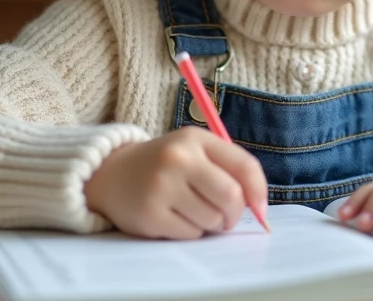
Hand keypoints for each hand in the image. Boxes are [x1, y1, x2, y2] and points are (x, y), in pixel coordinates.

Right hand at [84, 126, 267, 239]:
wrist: (112, 174)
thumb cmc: (165, 165)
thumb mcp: (194, 150)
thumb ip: (228, 168)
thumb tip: (260, 205)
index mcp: (195, 139)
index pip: (243, 165)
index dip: (259, 191)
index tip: (260, 207)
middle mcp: (178, 159)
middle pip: (231, 197)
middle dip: (234, 214)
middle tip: (225, 217)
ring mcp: (162, 187)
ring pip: (211, 220)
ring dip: (210, 224)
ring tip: (192, 211)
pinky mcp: (150, 214)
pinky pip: (190, 234)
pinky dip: (190, 232)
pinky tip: (175, 217)